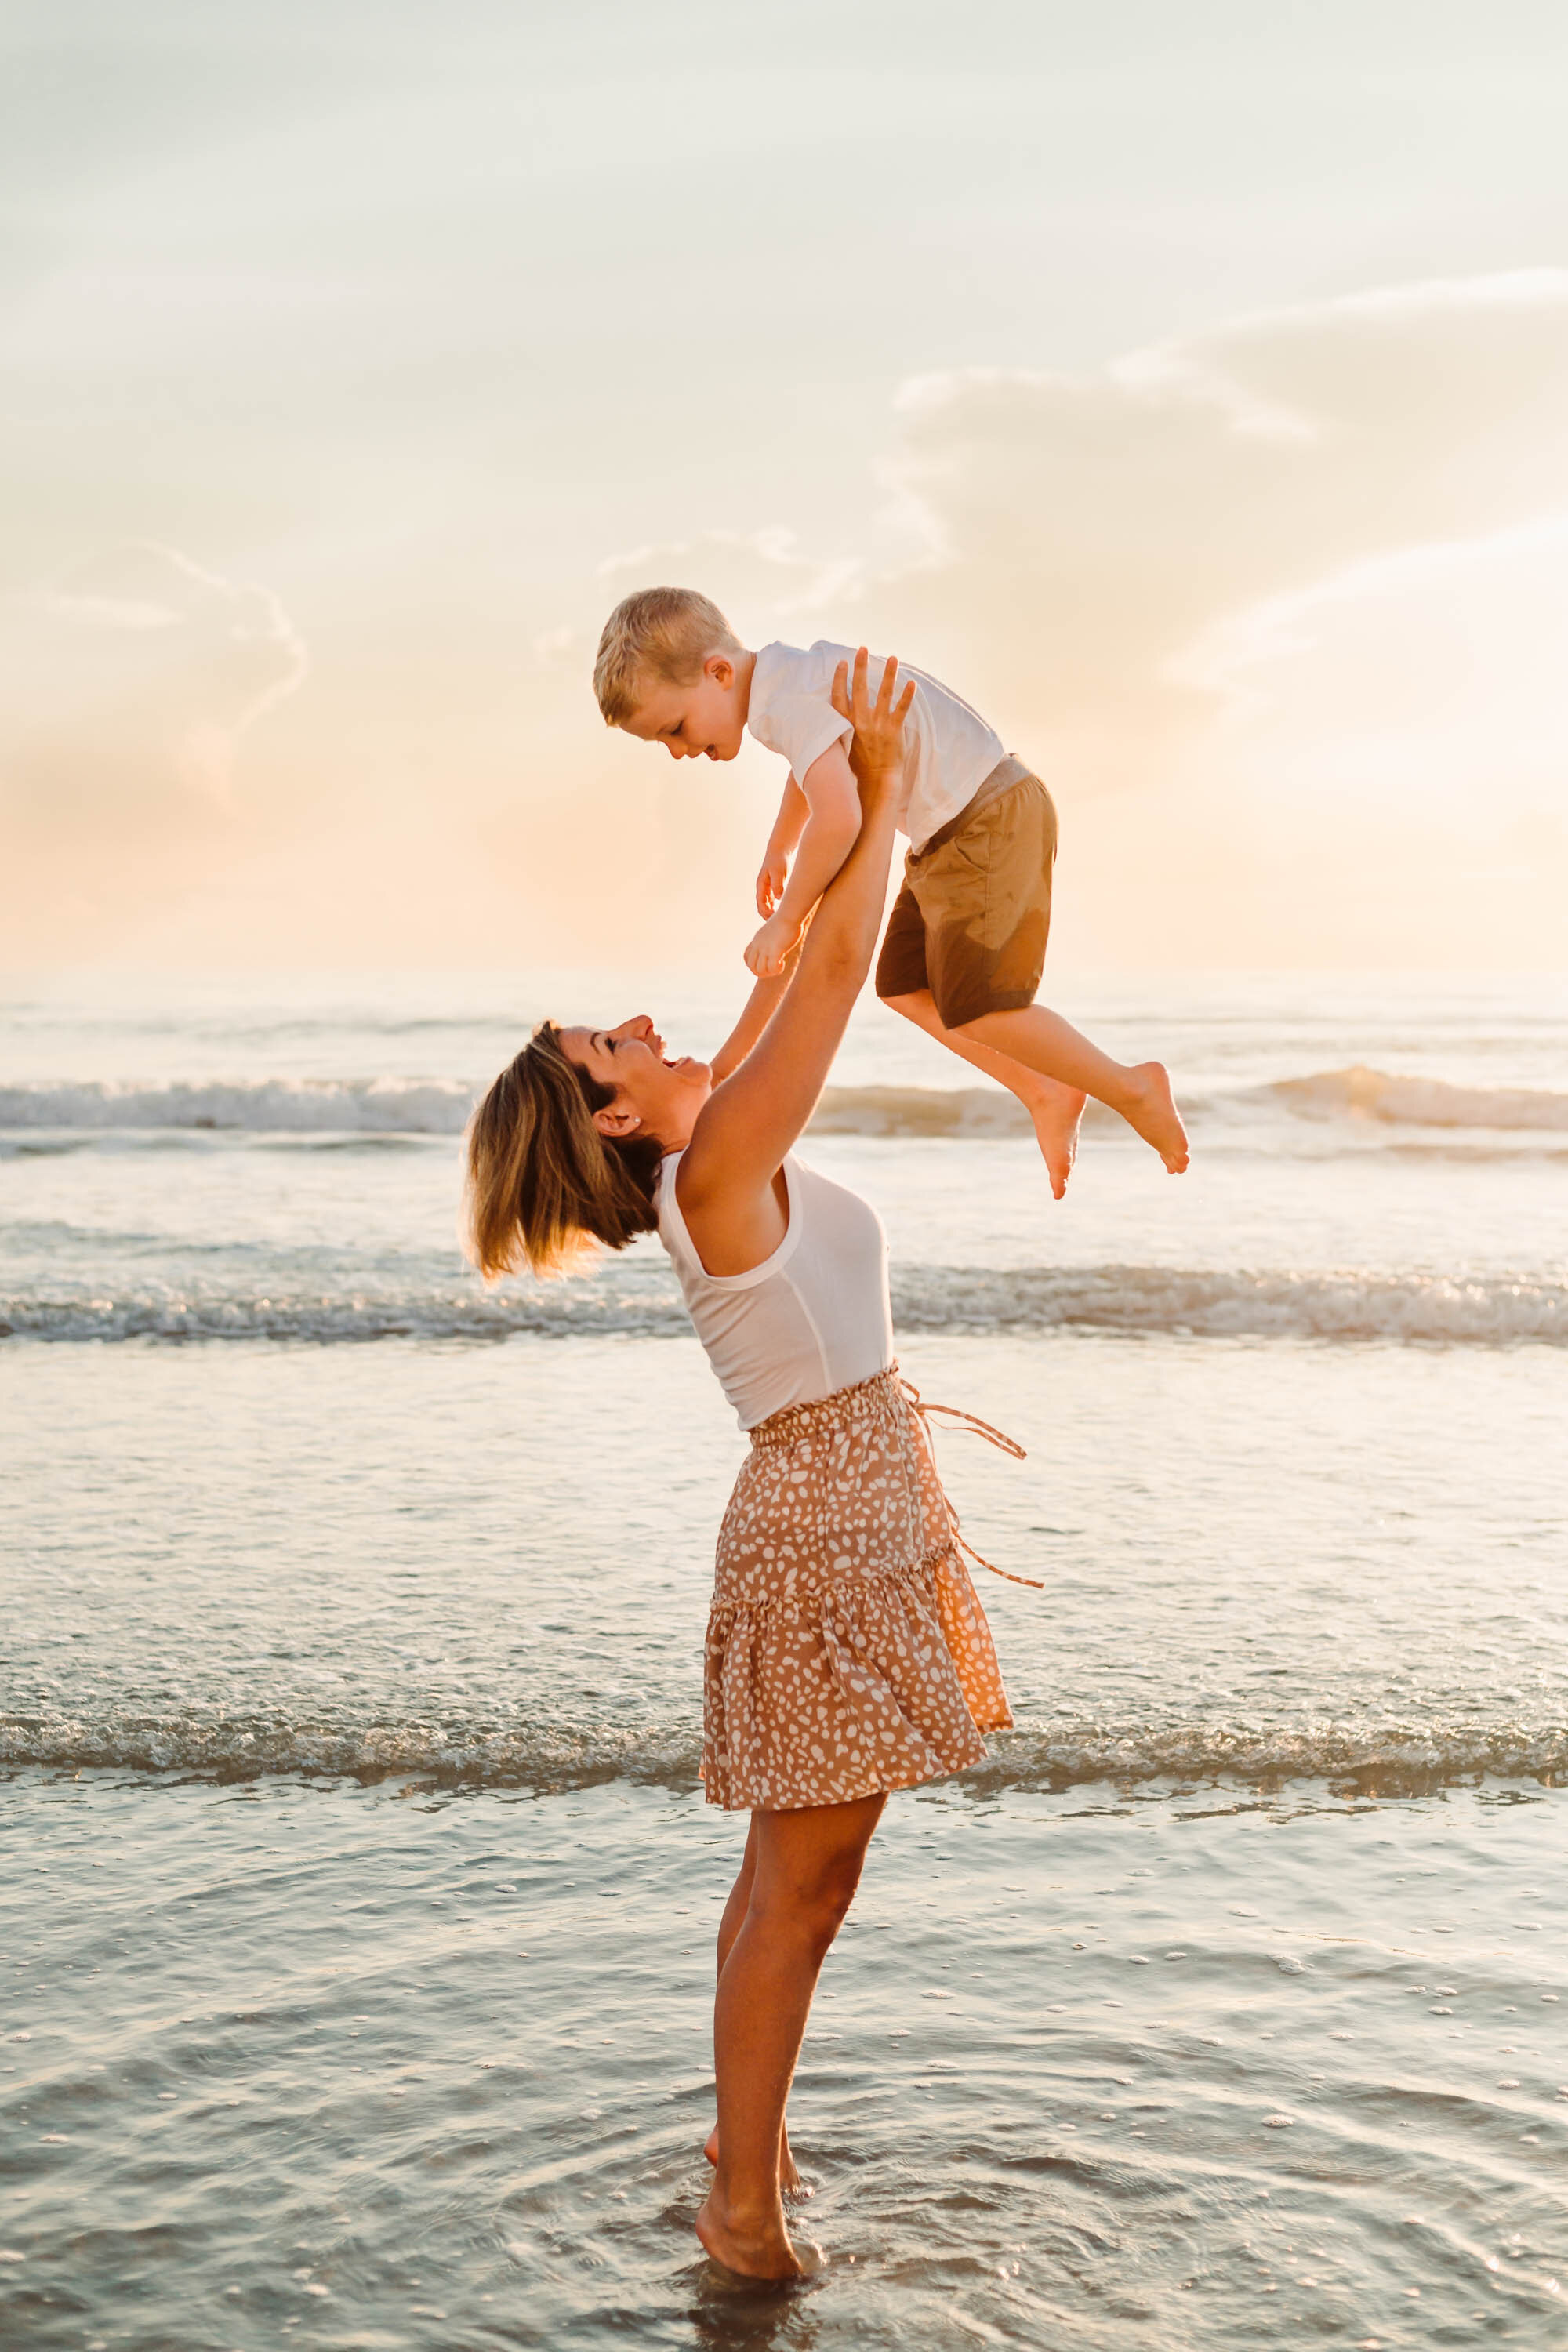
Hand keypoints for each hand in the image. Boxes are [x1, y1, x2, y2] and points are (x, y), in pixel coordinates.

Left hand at [744, 911, 803, 978]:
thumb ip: (771, 936)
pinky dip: (776, 969)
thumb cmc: (786, 920)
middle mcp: (758, 945)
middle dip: (761, 972)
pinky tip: (782, 963)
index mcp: (756, 940)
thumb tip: (776, 940)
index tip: (765, 963)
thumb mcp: (773, 929)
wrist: (789, 914)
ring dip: (769, 972)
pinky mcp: (775, 950)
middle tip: (773, 968)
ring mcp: (765, 948)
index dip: (753, 965)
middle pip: (751, 966)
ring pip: (759, 970)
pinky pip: (771, 967)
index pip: (746, 957)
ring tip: (779, 965)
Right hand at [755, 846, 788, 917]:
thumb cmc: (778, 861)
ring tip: (782, 921)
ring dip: (772, 914)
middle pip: (763, 908)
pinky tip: (785, 913)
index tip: (774, 920)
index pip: (761, 905)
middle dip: (768, 917)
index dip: (766, 914)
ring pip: (768, 906)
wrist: (779, 852)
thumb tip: (778, 898)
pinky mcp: (774, 888)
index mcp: (761, 886)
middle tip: (778, 925)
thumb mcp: (778, 872)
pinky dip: (777, 908)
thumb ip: (777, 885)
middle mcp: (763, 889)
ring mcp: (768, 890)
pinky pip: (774, 902)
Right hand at [829, 648, 914, 802]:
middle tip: (862, 649)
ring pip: (884, 694)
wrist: (876, 780)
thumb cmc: (858, 763)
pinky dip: (908, 696)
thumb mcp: (842, 743)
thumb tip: (836, 708)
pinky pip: (902, 709)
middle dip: (861, 667)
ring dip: (889, 674)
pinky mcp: (894, 731)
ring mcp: (878, 725)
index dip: (840, 678)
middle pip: (860, 688)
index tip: (842, 663)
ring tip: (893, 657)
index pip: (839, 696)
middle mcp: (860, 721)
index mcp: (845, 724)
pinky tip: (912, 682)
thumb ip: (841, 724)